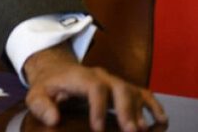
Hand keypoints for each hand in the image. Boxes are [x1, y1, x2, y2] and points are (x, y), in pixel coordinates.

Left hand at [23, 44, 167, 130]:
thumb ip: (41, 106)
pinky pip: (144, 95)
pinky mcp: (124, 90)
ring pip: (133, 91)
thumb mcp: (36, 94)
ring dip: (141, 111)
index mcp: (81, 77)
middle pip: (119, 88)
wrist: (57, 71)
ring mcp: (115, 82)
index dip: (98, 107)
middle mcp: (102, 77)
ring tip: (144, 131)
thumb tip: (54, 119)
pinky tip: (161, 123)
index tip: (98, 129)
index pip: (94, 87)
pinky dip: (154, 107)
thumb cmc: (48, 86)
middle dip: (126, 110)